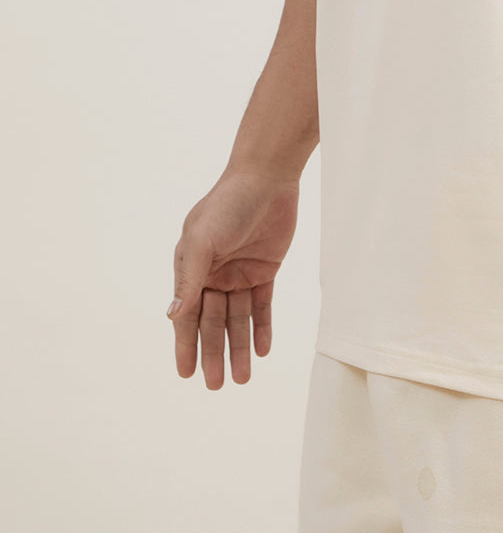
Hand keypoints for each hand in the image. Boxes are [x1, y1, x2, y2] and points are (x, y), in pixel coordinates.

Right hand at [168, 169, 299, 388]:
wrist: (266, 179)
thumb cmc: (227, 205)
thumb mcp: (203, 240)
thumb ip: (190, 278)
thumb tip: (172, 315)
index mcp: (191, 268)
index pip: (187, 315)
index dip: (186, 345)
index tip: (186, 374)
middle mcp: (214, 274)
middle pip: (213, 323)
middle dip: (214, 354)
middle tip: (217, 386)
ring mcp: (240, 273)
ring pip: (238, 319)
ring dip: (240, 347)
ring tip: (243, 378)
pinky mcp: (265, 269)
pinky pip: (262, 305)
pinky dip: (262, 327)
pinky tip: (264, 349)